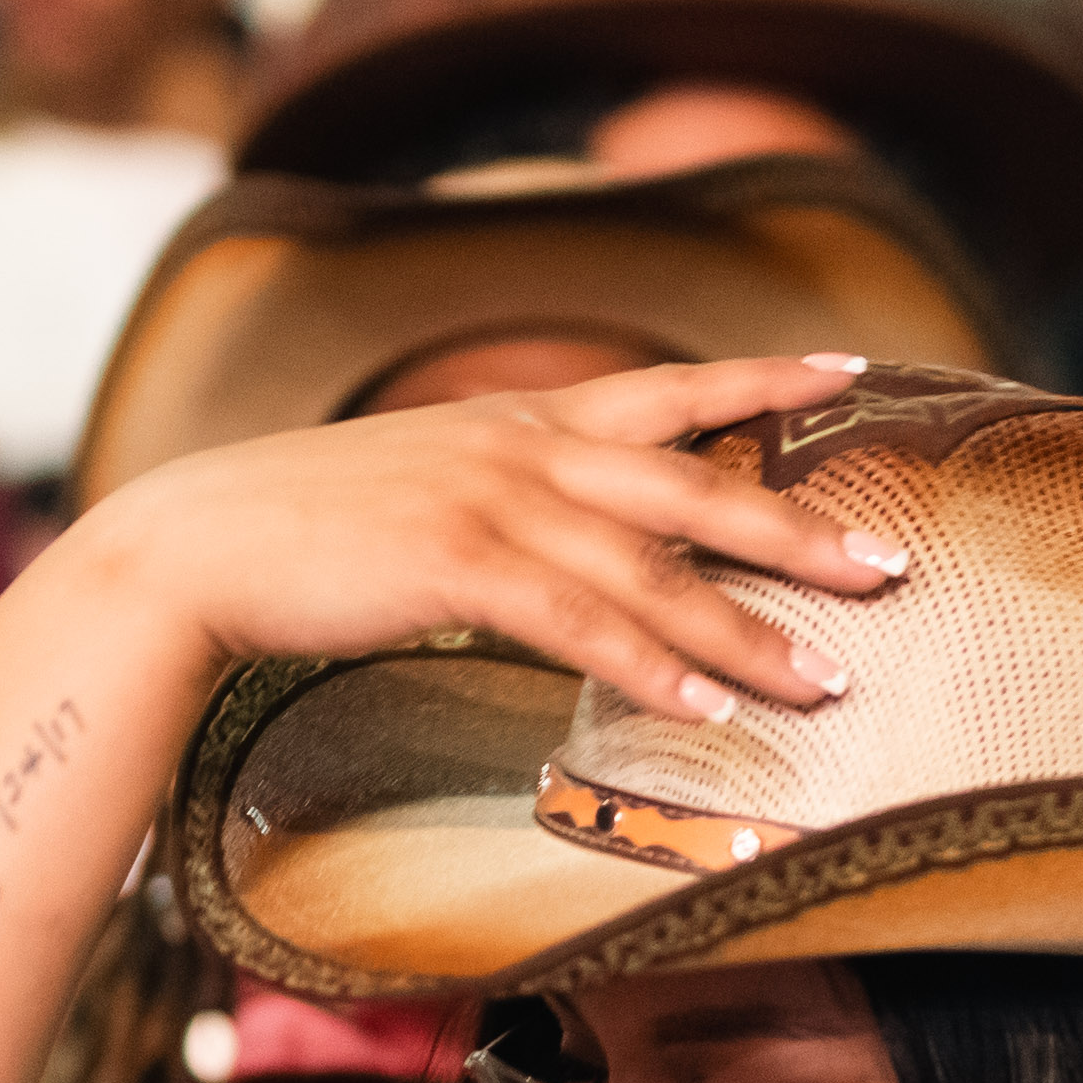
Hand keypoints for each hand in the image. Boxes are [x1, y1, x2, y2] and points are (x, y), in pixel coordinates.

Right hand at [67, 355, 904, 731]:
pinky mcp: (457, 563)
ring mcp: (492, 500)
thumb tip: (566, 535)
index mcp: (520, 421)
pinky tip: (703, 708)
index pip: (671, 386)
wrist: (195, 543)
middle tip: (887, 569)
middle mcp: (523, 446)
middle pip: (694, 479)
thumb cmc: (307, 531)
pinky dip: (650, 667)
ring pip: (654, 565)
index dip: (765, 379)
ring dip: (746, 630)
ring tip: (824, 678)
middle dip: (799, 527)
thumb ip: (507, 497)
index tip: (852, 374)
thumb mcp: (425, 486)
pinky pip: (580, 622)